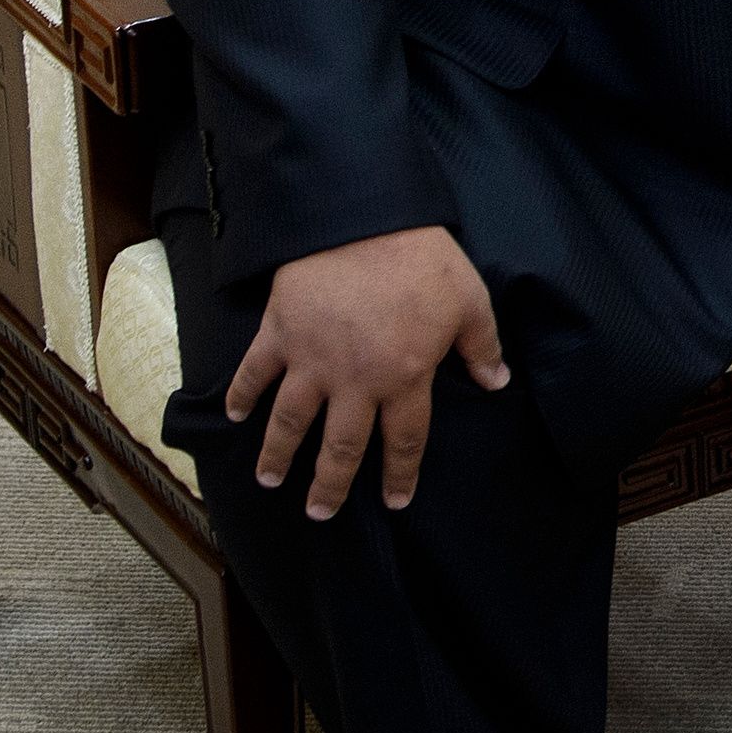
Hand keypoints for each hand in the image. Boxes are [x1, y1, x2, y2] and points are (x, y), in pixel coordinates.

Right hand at [222, 224, 506, 520]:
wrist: (365, 219)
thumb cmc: (424, 260)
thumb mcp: (469, 301)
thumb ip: (482, 347)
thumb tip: (497, 382)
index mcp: (405, 379)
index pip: (404, 440)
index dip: (401, 474)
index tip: (395, 502)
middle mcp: (355, 382)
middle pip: (342, 447)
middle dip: (330, 485)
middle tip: (319, 513)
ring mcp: (311, 360)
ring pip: (291, 421)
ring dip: (278, 454)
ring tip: (269, 480)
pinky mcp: (279, 332)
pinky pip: (254, 371)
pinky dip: (241, 393)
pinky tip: (234, 415)